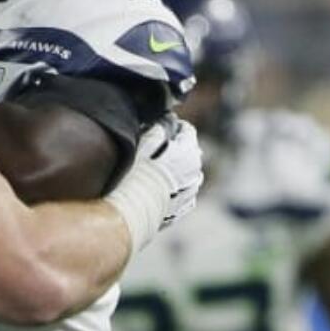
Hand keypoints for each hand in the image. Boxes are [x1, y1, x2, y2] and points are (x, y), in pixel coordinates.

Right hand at [140, 115, 202, 231]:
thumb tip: (167, 119)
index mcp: (190, 152)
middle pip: (190, 152)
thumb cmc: (138, 174)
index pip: (187, 130)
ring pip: (188, 174)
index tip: (163, 127)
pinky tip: (160, 190)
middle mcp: (195, 171)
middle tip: (157, 149)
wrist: (134, 211)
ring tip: (158, 172)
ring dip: (178, 170)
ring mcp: (190, 192)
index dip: (175, 126)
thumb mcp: (146, 142)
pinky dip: (175, 189)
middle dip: (177, 149)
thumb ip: (159, 127)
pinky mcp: (182, 209)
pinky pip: (182, 194)